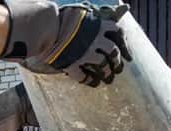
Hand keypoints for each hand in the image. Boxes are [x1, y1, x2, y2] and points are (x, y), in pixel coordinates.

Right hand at [0, 1, 132, 86]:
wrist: (42, 25)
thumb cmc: (61, 16)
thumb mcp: (82, 12)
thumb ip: (98, 14)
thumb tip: (125, 7)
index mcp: (97, 24)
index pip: (117, 33)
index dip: (124, 44)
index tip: (128, 54)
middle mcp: (94, 39)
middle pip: (113, 52)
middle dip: (117, 62)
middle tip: (118, 69)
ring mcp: (83, 53)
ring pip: (102, 66)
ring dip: (107, 73)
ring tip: (108, 79)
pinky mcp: (71, 64)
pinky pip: (84, 76)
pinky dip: (90, 81)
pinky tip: (94, 83)